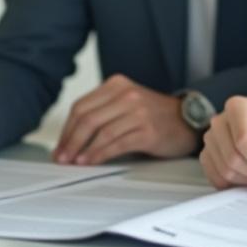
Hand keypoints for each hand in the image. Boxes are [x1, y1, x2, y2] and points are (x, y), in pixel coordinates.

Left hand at [53, 74, 196, 164]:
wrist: (187, 119)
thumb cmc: (153, 115)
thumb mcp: (126, 102)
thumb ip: (102, 111)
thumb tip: (71, 137)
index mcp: (117, 85)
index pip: (81, 106)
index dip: (66, 129)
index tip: (59, 146)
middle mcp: (127, 95)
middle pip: (87, 119)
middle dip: (70, 141)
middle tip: (61, 157)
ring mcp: (138, 112)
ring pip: (100, 132)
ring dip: (83, 150)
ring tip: (74, 162)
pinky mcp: (148, 130)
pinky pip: (117, 144)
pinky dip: (100, 154)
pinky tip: (91, 161)